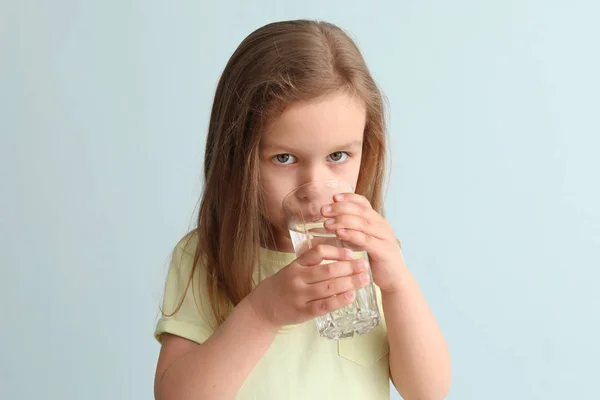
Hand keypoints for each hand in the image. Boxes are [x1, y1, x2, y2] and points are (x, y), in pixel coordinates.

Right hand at [247, 244, 370, 328]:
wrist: (263, 307)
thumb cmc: (284, 285)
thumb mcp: (293, 269)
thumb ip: (312, 263)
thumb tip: (343, 257)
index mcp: (296, 265)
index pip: (317, 252)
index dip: (336, 252)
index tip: (351, 253)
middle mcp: (297, 278)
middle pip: (327, 270)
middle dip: (349, 268)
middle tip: (364, 266)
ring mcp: (300, 296)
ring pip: (328, 287)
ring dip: (349, 283)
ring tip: (364, 279)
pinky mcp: (302, 312)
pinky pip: (323, 305)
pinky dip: (339, 301)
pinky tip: (351, 296)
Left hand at [321, 193, 403, 292]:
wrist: (394, 279)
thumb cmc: (376, 259)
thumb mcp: (364, 240)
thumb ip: (353, 229)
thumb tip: (331, 220)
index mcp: (377, 220)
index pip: (363, 203)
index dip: (348, 198)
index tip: (333, 197)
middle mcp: (382, 225)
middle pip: (361, 210)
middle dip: (341, 208)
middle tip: (324, 210)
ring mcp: (384, 237)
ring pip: (362, 223)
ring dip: (342, 221)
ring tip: (327, 223)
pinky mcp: (384, 250)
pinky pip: (366, 240)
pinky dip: (351, 235)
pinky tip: (339, 233)